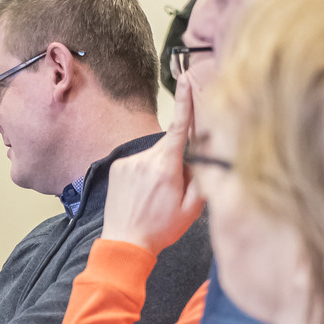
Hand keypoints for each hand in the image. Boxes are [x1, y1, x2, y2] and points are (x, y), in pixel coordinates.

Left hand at [102, 77, 203, 253]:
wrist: (124, 244)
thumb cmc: (160, 229)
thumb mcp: (192, 208)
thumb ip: (203, 177)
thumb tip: (207, 154)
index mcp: (166, 168)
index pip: (179, 128)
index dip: (185, 102)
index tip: (186, 78)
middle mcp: (144, 160)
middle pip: (169, 146)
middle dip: (177, 159)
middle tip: (175, 188)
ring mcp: (128, 163)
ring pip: (154, 155)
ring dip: (160, 168)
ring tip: (155, 196)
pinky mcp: (117, 168)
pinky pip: (139, 162)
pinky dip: (145, 173)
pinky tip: (143, 194)